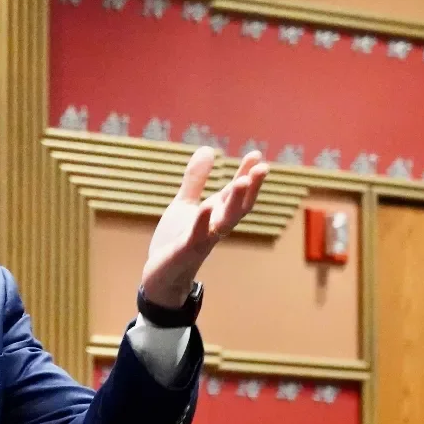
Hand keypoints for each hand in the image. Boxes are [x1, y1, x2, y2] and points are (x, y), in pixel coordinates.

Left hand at [141, 147, 268, 307]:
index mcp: (215, 213)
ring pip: (225, 221)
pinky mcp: (186, 250)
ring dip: (234, 202)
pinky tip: (205, 206)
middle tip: (263, 167)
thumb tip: (208, 148)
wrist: (161, 274)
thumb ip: (196, 179)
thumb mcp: (186, 204)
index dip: (246, 173)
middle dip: (251, 188)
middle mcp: (215, 225)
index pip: (235, 192)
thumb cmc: (176, 239)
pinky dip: (202, 222)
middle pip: (239, 206)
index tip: (257, 153)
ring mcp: (203, 238)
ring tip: (242, 180)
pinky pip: (197, 236)